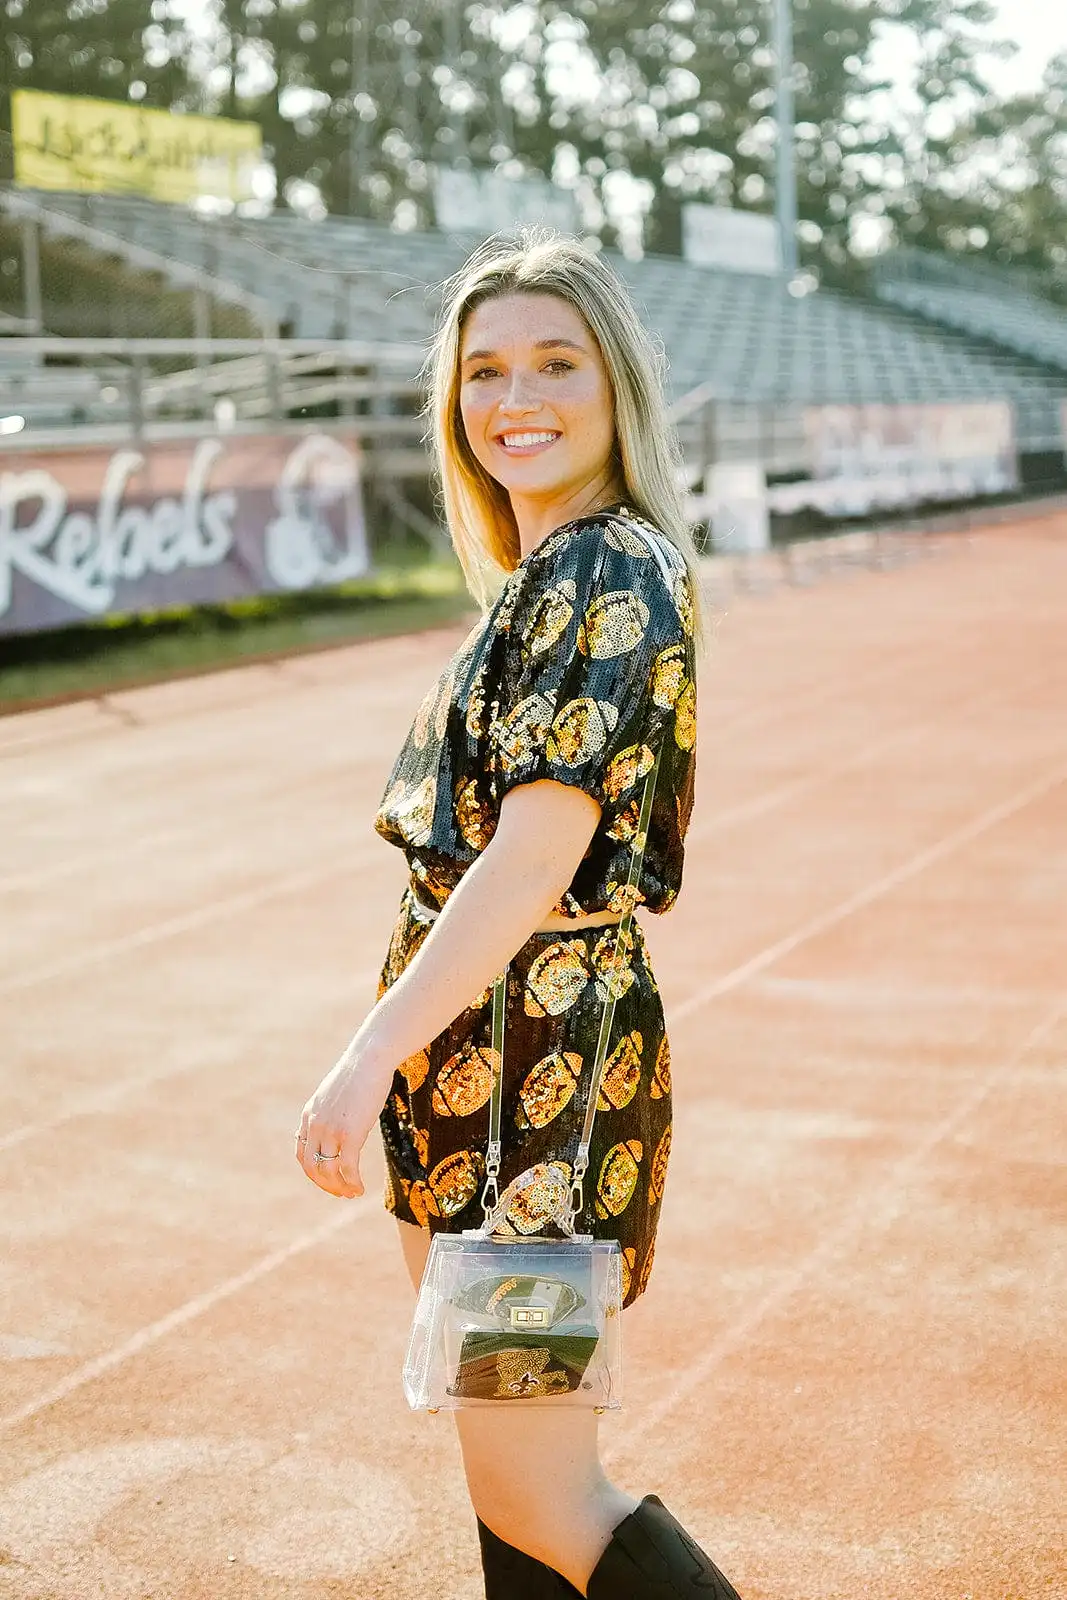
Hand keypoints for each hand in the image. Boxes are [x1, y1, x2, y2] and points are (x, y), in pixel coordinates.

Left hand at [295, 1050, 387, 1199]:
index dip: (313, 1173)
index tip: (328, 1180)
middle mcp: (315, 1125)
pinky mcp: (350, 1134)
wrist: (370, 1059)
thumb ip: (330, 1111)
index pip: (302, 1154)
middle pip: (312, 1167)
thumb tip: (337, 1124)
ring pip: (328, 1171)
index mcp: (309, 1115)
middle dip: (325, 1185)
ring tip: (352, 1192)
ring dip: (339, 1187)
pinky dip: (352, 1182)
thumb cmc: (359, 1074)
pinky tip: (360, 1188)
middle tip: (341, 1193)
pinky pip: (347, 1167)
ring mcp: (331, 1130)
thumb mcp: (334, 1094)